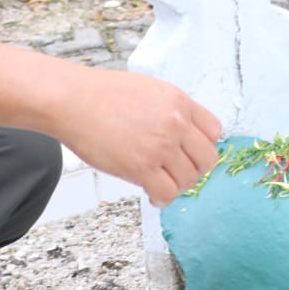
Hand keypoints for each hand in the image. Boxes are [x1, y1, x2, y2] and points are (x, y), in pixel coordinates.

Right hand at [60, 67, 222, 207]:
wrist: (74, 100)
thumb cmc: (104, 94)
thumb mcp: (150, 90)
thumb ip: (171, 110)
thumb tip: (182, 131)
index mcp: (180, 102)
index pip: (214, 131)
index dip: (203, 146)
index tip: (191, 154)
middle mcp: (176, 124)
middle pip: (207, 159)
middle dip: (196, 170)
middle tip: (179, 174)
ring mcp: (161, 146)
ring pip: (188, 179)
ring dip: (177, 186)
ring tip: (162, 184)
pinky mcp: (141, 167)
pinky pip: (166, 192)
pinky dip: (162, 198)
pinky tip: (152, 195)